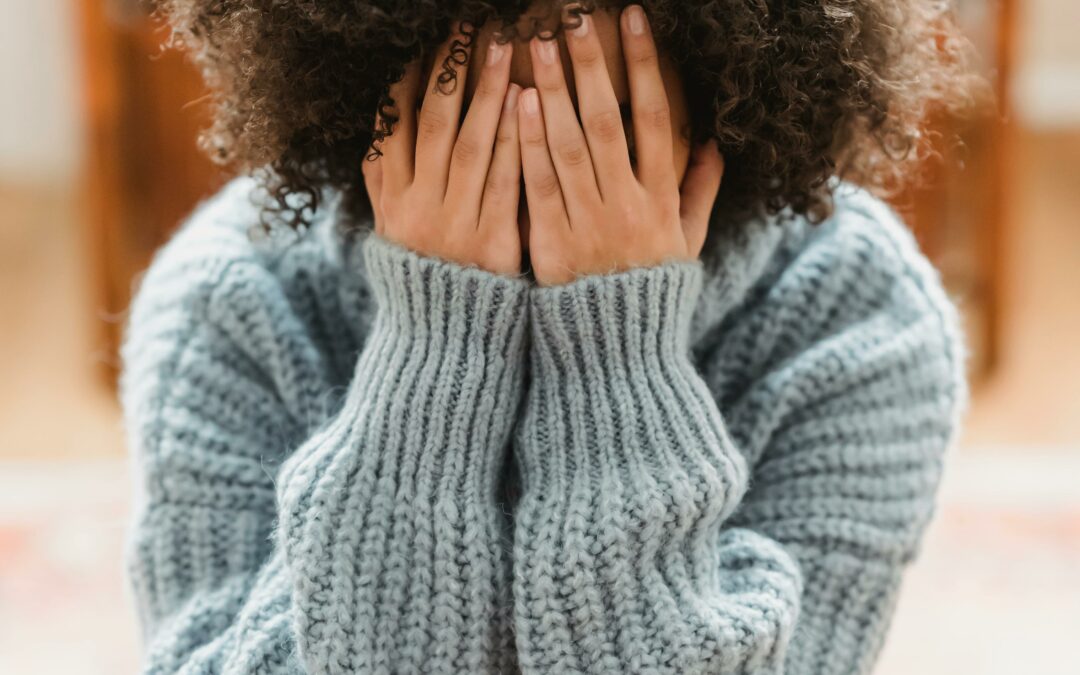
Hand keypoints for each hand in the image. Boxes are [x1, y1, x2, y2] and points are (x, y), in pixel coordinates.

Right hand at [362, 26, 522, 275]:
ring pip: (468, 146)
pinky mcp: (491, 244)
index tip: (421, 43)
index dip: (406, 82)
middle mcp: (417, 210)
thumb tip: (380, 120)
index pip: (392, 128)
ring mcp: (454, 226)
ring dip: (484, 92)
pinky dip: (513, 139)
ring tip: (500, 47)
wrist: (446, 340)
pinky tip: (526, 102)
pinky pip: (503, 182)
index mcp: (390, 203)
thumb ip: (385, 180)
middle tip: (466, 25)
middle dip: (449, 71)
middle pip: (432, 125)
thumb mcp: (391, 231)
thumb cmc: (425, 276)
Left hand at [518, 5, 724, 285]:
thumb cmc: (650, 292)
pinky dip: (529, 144)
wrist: (616, 352)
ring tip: (537, 45)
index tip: (636, 21)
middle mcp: (628, 205)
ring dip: (554, 92)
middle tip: (573, 17)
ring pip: (570, 147)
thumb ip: (700, 193)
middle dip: (591, 65)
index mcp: (663, 200)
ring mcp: (589, 223)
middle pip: (608, 122)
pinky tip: (518, 105)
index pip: (658, 120)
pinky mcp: (552, 243)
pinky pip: (539, 186)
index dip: (647, 67)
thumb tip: (714, 144)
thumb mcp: (687, 245)